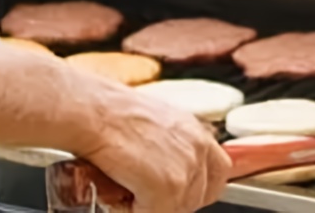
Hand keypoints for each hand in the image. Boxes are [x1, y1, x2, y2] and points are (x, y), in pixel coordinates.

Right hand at [81, 86, 231, 212]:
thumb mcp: (155, 125)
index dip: (200, 188)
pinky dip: (133, 210)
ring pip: (177, 210)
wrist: (94, 111)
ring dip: (152, 206)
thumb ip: (172, 148)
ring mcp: (185, 170)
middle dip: (172, 201)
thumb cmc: (113, 115)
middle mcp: (197, 148)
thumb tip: (168, 170)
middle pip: (199, 197)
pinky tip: (120, 192)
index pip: (219, 171)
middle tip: (145, 193)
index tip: (181, 193)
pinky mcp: (168, 188)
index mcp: (195, 132)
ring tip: (127, 187)